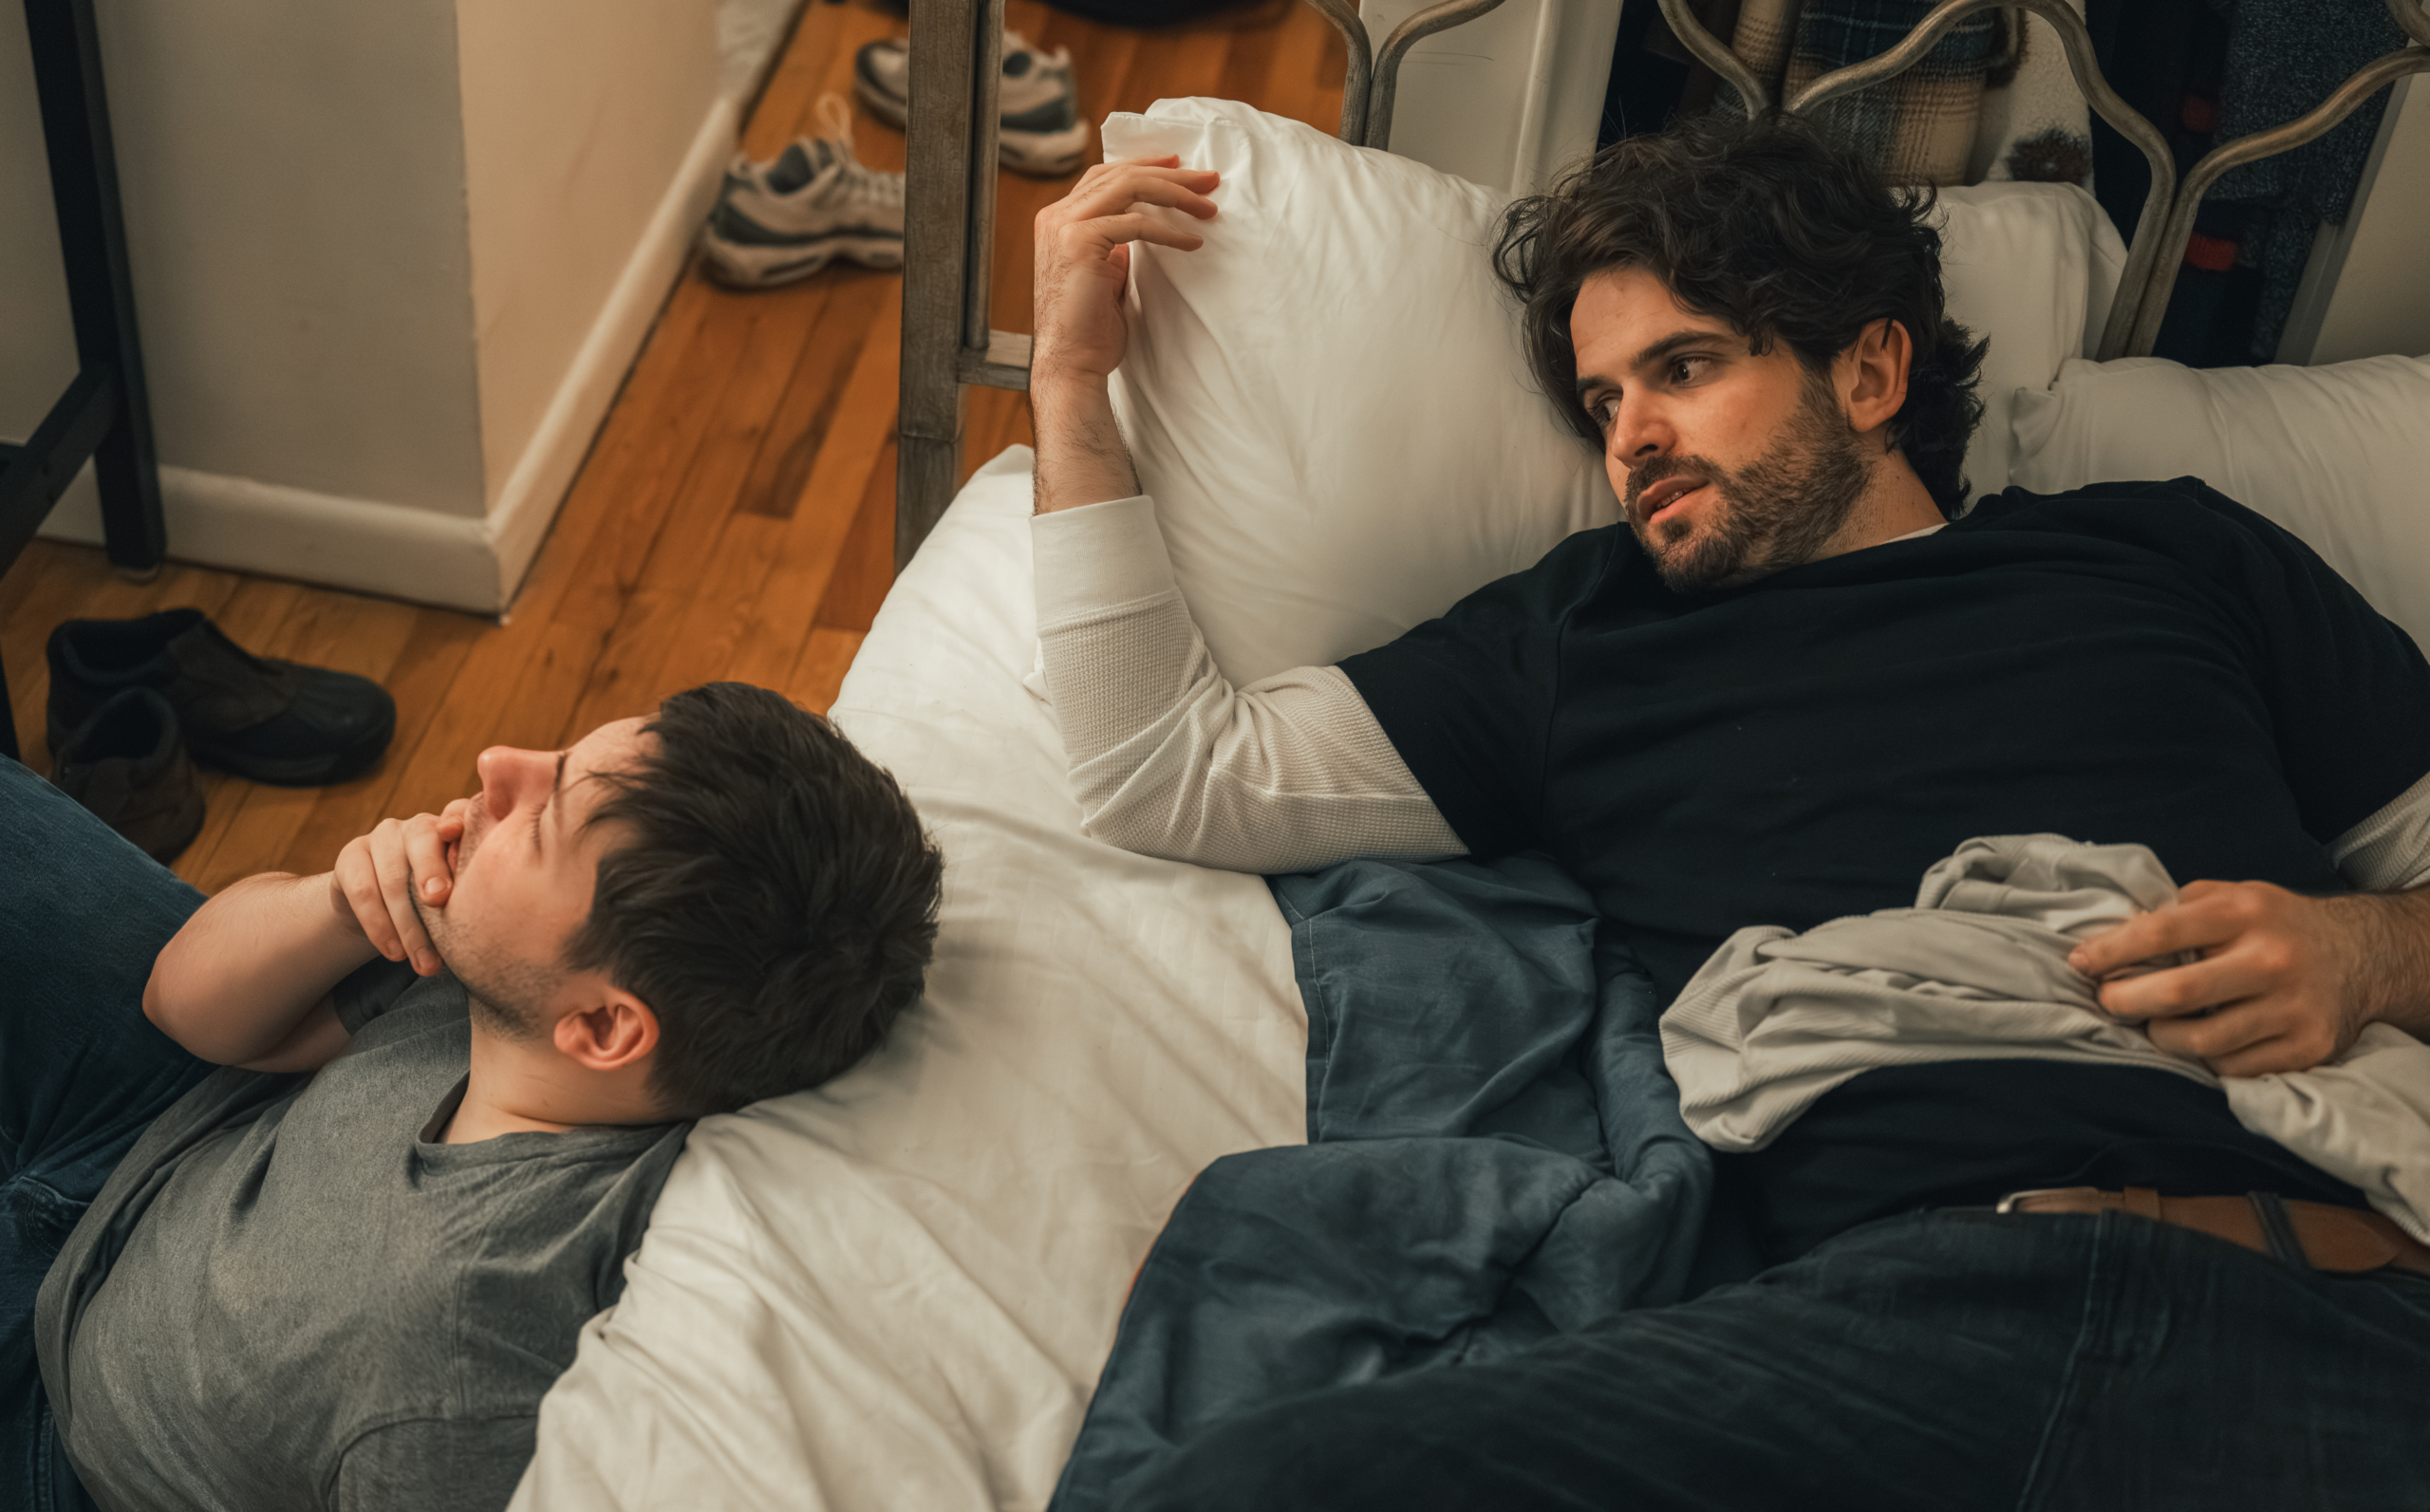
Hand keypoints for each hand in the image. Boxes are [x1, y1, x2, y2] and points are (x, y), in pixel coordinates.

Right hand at [328, 799, 469, 975]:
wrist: (381, 912)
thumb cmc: (437, 906)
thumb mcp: (460, 898)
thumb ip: (475, 893)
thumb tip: (502, 918)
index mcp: (454, 827)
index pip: (461, 812)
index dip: (460, 822)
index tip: (458, 835)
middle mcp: (419, 826)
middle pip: (424, 840)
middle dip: (431, 873)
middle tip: (440, 903)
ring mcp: (381, 837)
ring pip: (393, 876)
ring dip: (409, 925)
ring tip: (425, 962)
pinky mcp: (351, 856)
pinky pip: (363, 891)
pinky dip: (379, 926)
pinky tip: (394, 952)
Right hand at [1031, 155, 1218, 390]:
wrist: (1071, 363)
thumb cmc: (1090, 329)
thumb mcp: (1104, 274)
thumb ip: (1115, 245)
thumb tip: (1142, 225)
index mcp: (1059, 220)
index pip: (1104, 177)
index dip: (1144, 167)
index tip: (1180, 168)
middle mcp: (1056, 216)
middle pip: (1120, 174)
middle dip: (1171, 174)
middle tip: (1209, 179)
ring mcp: (1064, 226)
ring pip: (1129, 187)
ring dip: (1176, 193)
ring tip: (1207, 207)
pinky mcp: (1080, 242)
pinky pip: (1137, 223)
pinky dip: (1170, 231)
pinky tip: (1192, 242)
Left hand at [2069, 879, 2376, 1075]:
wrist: (2361, 955)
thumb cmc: (2274, 925)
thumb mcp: (2232, 897)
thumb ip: (2176, 911)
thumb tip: (2112, 938)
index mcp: (2245, 913)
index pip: (2163, 932)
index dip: (2112, 950)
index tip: (2078, 963)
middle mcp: (2272, 960)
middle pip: (2178, 994)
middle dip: (2126, 1001)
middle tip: (2108, 1001)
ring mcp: (2293, 1008)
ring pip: (2201, 1042)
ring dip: (2162, 1036)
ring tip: (2157, 1023)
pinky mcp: (2307, 1047)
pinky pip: (2232, 1068)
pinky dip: (2205, 1058)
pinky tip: (2203, 1040)